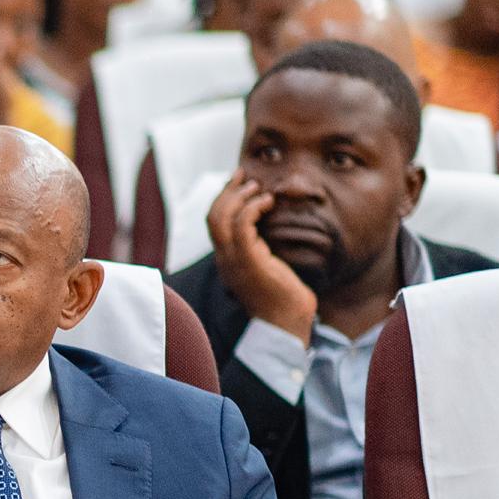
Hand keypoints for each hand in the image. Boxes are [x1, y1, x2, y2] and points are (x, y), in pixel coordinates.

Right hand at [206, 175, 315, 340]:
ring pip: (221, 217)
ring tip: (257, 187)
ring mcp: (234, 260)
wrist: (286, 322)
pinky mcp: (249, 260)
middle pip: (212, 216)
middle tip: (245, 176)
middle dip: (226, 190)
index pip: (214, 223)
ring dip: (239, 196)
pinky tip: (268, 202)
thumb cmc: (284, 298)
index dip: (223, 199)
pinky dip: (253, 207)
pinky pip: (243, 225)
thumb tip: (271, 230)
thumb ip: (263, 249)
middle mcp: (224, 259)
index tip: (241, 183)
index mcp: (226, 260)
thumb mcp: (269, 267)